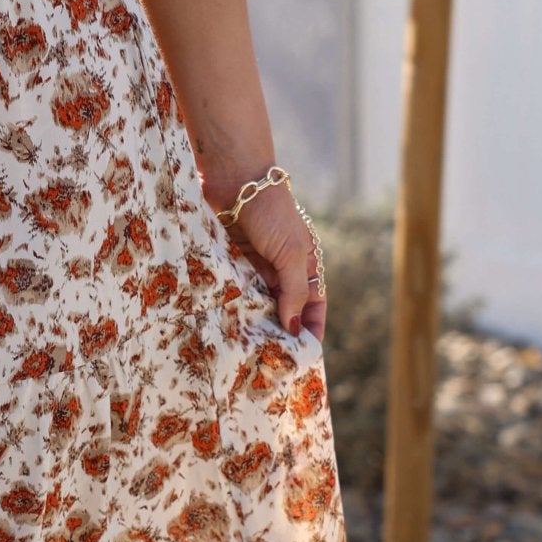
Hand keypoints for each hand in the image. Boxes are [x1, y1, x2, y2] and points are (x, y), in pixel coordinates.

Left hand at [204, 172, 325, 344]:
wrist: (236, 180)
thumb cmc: (270, 212)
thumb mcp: (290, 252)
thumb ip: (293, 290)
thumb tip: (293, 327)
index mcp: (306, 265)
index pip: (314, 306)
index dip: (311, 329)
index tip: (304, 355)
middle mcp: (282, 269)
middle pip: (284, 309)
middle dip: (279, 332)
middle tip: (270, 361)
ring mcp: (255, 267)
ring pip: (257, 304)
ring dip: (254, 322)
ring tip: (248, 350)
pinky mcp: (232, 262)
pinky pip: (235, 291)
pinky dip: (233, 307)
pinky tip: (228, 325)